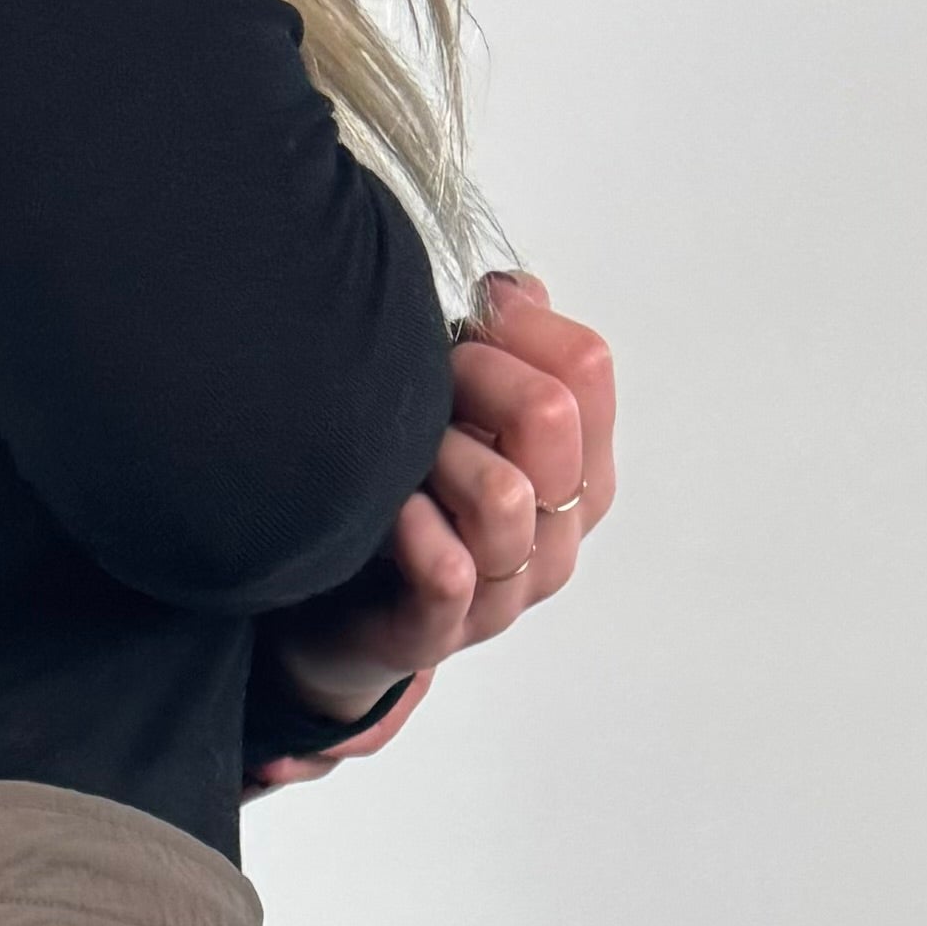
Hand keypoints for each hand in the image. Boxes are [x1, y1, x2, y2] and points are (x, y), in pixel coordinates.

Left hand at [249, 268, 622, 790]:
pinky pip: (450, 573)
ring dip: (441, 456)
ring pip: (505, 498)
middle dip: (478, 377)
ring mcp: (503, 594)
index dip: (521, 326)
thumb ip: (503, 350)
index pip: (588, 369)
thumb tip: (516, 290)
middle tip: (428, 384)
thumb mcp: (460, 412)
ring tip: (404, 457)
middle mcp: (556, 536)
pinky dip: (413, 529)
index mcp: (579, 474)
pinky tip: (389, 510)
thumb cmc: (409, 501)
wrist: (338, 617)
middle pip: (552, 419)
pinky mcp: (439, 635)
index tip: (470, 322)